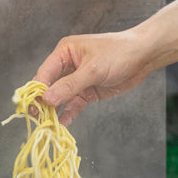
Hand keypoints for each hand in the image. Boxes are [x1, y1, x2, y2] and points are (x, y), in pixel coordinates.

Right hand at [34, 30, 151, 126]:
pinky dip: (68, 114)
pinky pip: (73, 105)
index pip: (44, 73)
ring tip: (48, 125)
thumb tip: (47, 99)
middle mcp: (67, 66)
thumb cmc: (119, 53)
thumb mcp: (93, 69)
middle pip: (49, 86)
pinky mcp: (88, 91)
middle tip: (38, 119)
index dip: (38, 90)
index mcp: (64, 52)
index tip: (33, 107)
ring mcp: (77, 80)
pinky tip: (62, 125)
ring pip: (60, 97)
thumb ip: (70, 85)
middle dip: (43, 102)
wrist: (144, 56)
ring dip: (54, 110)